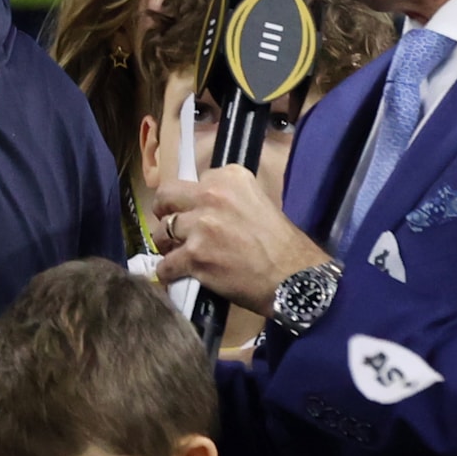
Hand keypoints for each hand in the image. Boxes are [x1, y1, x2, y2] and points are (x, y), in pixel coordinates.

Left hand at [154, 165, 329, 313]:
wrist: (294, 277)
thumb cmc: (281, 244)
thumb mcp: (257, 202)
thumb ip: (228, 198)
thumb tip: (202, 207)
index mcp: (229, 178)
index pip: (191, 181)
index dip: (189, 199)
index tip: (191, 211)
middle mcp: (212, 195)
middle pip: (166, 196)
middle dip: (164, 211)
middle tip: (170, 226)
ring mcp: (201, 226)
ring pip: (162, 231)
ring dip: (166, 244)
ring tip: (175, 254)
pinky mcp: (195, 256)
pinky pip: (165, 265)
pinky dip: (167, 272)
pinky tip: (174, 276)